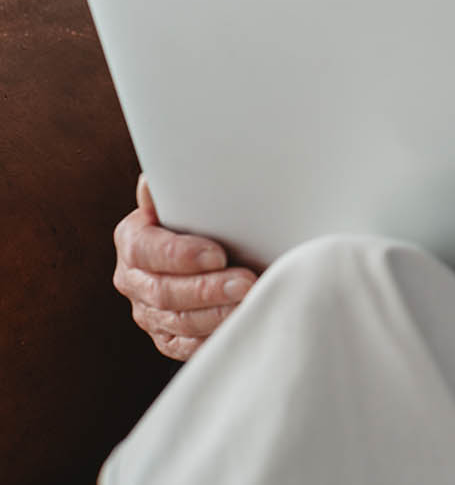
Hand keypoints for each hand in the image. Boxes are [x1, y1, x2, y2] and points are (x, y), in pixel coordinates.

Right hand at [112, 175, 256, 360]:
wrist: (202, 248)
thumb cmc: (199, 219)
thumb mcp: (185, 200)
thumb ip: (175, 190)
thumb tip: (157, 178)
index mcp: (133, 240)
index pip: (148, 250)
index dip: (181, 255)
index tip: (217, 254)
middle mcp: (134, 279)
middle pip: (165, 290)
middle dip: (208, 288)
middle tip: (246, 282)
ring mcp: (148, 312)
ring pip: (178, 321)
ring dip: (216, 314)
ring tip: (250, 302)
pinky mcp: (167, 337)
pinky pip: (186, 346)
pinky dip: (213, 337)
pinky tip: (239, 324)